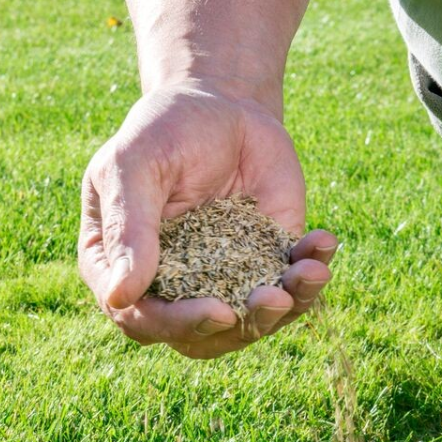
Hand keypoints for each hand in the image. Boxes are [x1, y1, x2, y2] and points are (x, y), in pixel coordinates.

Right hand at [78, 84, 336, 358]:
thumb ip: (129, 228)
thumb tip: (119, 296)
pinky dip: (312, 274)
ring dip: (286, 307)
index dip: (178, 324)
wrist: (221, 105)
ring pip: (252, 322)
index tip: (218, 311)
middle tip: (273, 299)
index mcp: (121, 268)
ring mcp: (222, 278)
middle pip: (200, 336)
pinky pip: (292, 288)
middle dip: (242, 327)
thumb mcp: (134, 165)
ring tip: (310, 274)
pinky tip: (323, 242)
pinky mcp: (267, 262)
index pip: (142, 319)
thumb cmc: (164, 129)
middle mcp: (171, 285)